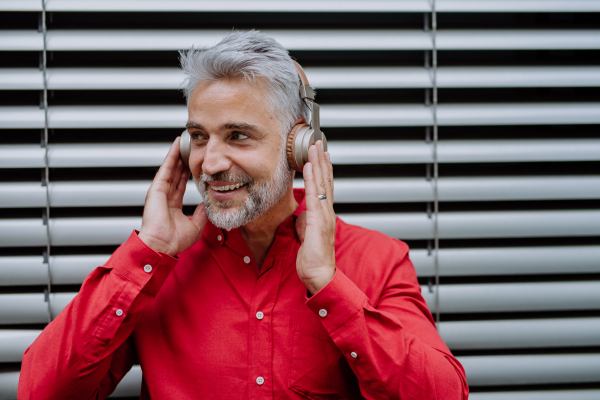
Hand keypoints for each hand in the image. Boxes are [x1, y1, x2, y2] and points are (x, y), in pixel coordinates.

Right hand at [138, 137, 207, 255]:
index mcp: (173, 205)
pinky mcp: (156, 188)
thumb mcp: (195, 226)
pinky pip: (166, 169)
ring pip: (171, 168)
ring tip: (185, 142)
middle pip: (176, 174)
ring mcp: (160, 192)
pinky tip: (176, 146)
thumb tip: (209, 203)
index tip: (195, 164)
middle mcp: (166, 197)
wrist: (161, 246)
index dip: (188, 174)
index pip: (182, 185)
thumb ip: (201, 214)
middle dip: (184, 161)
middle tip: (191, 148)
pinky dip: (171, 157)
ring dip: (178, 155)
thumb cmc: (173, 241)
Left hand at [295, 140, 335, 294]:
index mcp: (323, 215)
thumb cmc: (313, 259)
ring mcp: (324, 215)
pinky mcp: (319, 220)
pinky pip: (314, 194)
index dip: (322, 169)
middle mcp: (326, 212)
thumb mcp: (306, 236)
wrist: (319, 274)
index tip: (319, 155)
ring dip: (318, 163)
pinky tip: (309, 166)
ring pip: (321, 183)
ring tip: (315, 147)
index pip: (324, 187)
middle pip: (325, 180)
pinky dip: (312, 178)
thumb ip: (305, 223)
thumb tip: (301, 216)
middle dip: (321, 160)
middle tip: (318, 142)